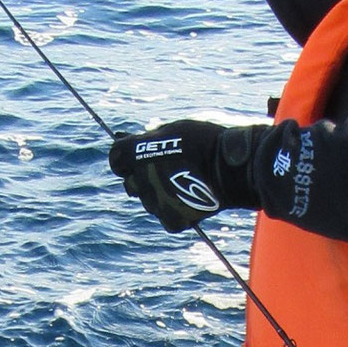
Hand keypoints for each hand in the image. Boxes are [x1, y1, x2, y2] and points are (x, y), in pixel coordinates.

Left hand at [109, 120, 262, 231]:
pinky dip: (174, 211)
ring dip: (159, 194)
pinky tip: (188, 200)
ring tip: (183, 185)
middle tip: (165, 171)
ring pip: (149, 201)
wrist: (231, 168)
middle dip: (142, 177)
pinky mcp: (172, 218)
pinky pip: (165, 217)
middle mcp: (140, 178)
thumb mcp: (175, 128)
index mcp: (136, 153)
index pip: (116, 158)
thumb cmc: (206, 142)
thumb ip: (152, 138)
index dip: (126, 158)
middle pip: (131, 182)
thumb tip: (138, 141)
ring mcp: (155, 201)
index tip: (138, 157)